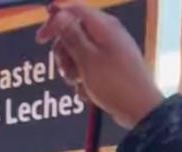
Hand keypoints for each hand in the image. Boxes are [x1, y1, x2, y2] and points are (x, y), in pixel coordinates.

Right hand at [37, 1, 163, 129]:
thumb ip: (71, 35)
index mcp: (103, 26)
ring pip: (79, 53)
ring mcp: (111, 51)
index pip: (73, 10)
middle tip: (66, 71)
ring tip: (78, 83)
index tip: (40, 40)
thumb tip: (59, 14)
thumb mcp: (87, 59)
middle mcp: (108, 34)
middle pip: (74, 33)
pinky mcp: (112, 68)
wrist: (140, 111)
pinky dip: (85, 79)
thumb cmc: (114, 83)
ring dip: (72, 69)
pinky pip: (90, 68)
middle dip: (64, 52)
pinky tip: (88, 93)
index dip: (54, 21)